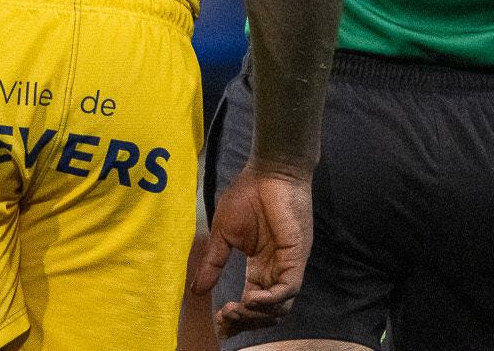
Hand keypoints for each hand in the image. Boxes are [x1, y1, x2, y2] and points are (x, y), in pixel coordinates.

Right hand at [194, 160, 313, 337]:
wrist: (270, 170)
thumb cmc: (249, 194)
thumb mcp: (224, 234)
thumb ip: (213, 263)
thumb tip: (196, 290)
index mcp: (260, 267)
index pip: (252, 304)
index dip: (237, 318)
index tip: (219, 322)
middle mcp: (276, 270)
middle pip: (266, 313)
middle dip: (245, 322)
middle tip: (225, 318)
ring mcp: (288, 265)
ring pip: (279, 308)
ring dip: (256, 316)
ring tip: (235, 309)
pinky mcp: (296, 256)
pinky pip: (288, 290)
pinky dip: (270, 301)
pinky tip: (250, 299)